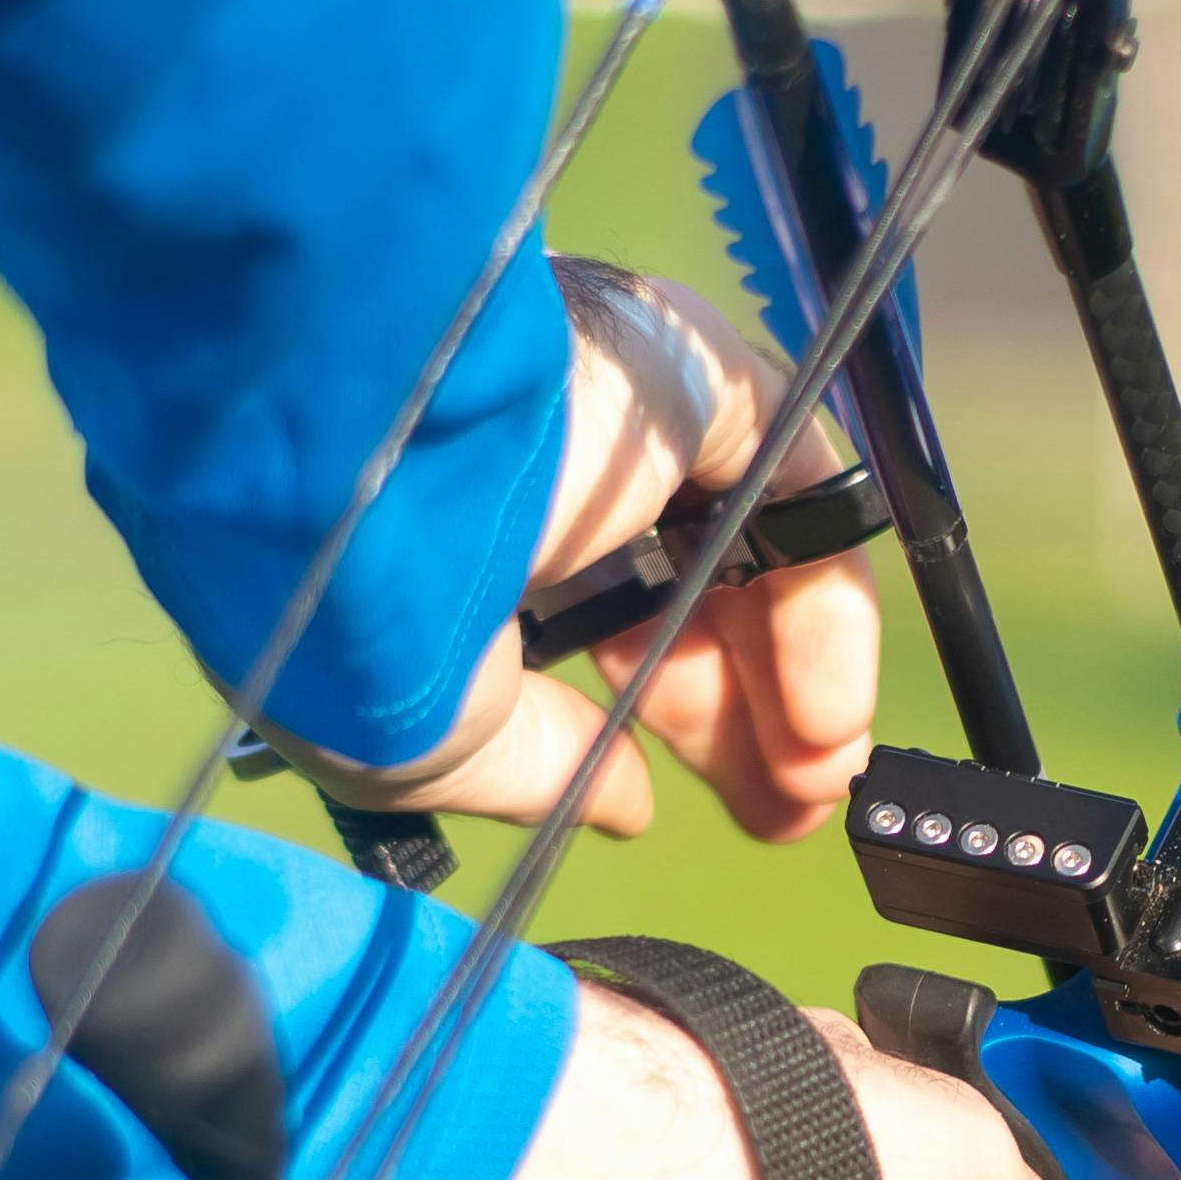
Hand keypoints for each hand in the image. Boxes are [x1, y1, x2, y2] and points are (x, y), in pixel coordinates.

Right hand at [288, 259, 882, 842]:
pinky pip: (790, 479)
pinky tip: (829, 709)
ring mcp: (623, 407)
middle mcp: (551, 465)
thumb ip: (546, 771)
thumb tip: (626, 803)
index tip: (738, 813)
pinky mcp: (688, 366)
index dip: (681, 721)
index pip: (612, 627)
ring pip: (752, 539)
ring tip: (823, 778)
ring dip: (800, 671)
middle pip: (698, 591)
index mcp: (470, 540)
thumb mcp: (439, 747)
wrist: (352, 499)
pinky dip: (822, 596)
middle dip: (754, 713)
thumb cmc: (363, 635)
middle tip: (796, 812)